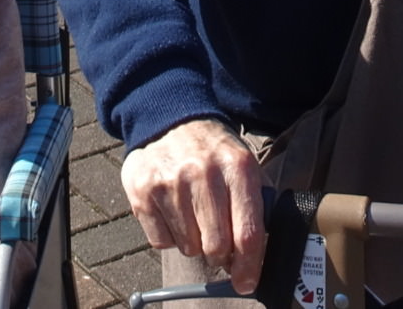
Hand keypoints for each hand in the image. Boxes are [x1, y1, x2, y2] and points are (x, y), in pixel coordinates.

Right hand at [120, 117, 266, 295]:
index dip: (249, 266)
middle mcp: (204, 173)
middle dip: (220, 254)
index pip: (247, 233)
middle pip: (216, 246)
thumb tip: (258, 252)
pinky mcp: (144, 192)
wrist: (170, 120)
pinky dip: (169, 236)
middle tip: (218, 242)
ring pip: (189, 247)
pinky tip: (172, 211)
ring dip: (194, 242)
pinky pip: (161, 241)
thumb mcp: (244, 164)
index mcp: (238, 168)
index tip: (246, 282)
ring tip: (193, 215)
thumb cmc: (213, 151)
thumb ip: (257, 203)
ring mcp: (171, 182)